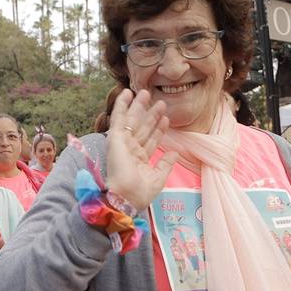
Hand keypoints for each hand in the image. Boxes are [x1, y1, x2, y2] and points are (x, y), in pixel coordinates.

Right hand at [105, 89, 178, 211]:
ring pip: (132, 120)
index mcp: (139, 160)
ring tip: (146, 93)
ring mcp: (122, 143)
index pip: (151, 140)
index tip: (166, 119)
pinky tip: (126, 93)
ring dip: (139, 106)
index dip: (159, 130)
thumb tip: (175, 153)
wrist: (126, 197)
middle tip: (160, 102)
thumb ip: (166, 164)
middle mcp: (130, 150)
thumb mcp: (158, 178)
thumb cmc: (140, 193)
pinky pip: (118, 118)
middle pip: (142, 128)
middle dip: (151, 115)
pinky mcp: (114, 138)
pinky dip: (121, 105)